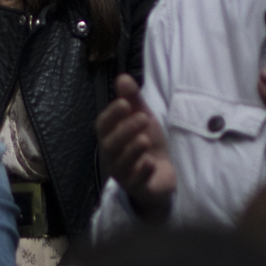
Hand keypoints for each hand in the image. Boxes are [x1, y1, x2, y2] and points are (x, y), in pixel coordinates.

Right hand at [95, 75, 171, 215]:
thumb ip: (133, 99)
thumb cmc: (147, 142)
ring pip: (121, 164)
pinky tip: (150, 163)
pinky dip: (141, 172)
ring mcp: (123, 174)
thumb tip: (123, 77)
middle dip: (125, 130)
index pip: (103, 126)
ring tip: (145, 139)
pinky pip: (135, 182)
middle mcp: (112, 156)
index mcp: (110, 137)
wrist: (162, 172)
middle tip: (143, 118)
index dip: (111, 114)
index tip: (125, 103)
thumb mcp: (143, 117)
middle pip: (110, 144)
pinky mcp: (138, 188)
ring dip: (132, 150)